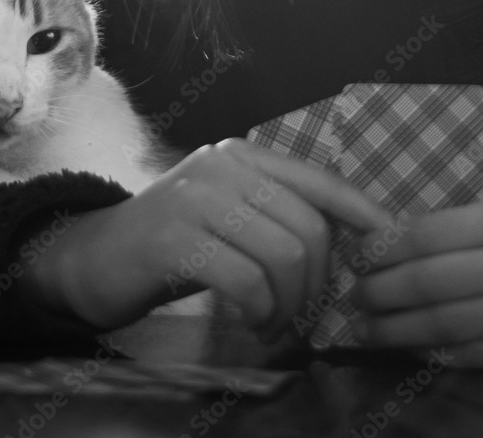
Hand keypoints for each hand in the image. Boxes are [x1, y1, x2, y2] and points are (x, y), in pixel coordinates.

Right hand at [25, 138, 388, 336]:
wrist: (94, 256)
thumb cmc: (174, 241)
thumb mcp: (228, 214)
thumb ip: (276, 214)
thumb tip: (351, 241)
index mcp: (242, 155)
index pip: (318, 179)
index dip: (361, 210)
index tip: (388, 242)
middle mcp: (223, 166)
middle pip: (308, 227)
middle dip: (318, 283)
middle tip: (302, 315)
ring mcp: (196, 198)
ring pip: (283, 255)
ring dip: (291, 305)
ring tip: (276, 324)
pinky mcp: (174, 238)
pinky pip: (248, 281)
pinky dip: (263, 314)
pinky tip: (255, 326)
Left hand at [346, 184, 482, 366]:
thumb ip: (455, 217)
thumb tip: (388, 237)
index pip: (427, 236)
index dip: (382, 249)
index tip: (356, 256)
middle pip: (429, 285)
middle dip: (380, 293)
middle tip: (354, 295)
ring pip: (445, 327)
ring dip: (395, 331)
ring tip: (365, 329)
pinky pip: (472, 356)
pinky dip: (433, 353)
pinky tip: (407, 347)